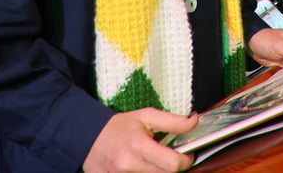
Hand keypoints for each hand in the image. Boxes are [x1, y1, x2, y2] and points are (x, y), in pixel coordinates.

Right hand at [83, 109, 197, 171]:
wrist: (88, 137)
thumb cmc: (119, 126)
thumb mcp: (146, 116)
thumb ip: (172, 121)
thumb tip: (194, 121)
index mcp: (139, 145)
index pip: (172, 164)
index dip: (186, 161)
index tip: (187, 156)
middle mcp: (129, 165)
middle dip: (172, 167)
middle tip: (168, 158)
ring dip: (158, 172)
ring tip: (152, 162)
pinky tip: (142, 167)